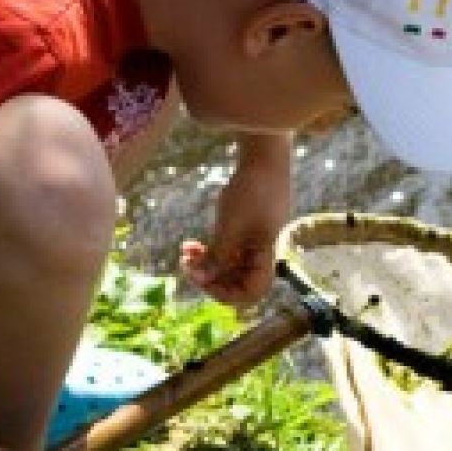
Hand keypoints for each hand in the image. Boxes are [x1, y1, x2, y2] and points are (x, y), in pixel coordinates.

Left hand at [179, 136, 292, 306]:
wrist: (264, 156)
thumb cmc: (252, 190)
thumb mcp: (230, 226)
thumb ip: (217, 255)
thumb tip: (201, 280)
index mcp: (265, 255)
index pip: (252, 292)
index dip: (228, 294)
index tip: (204, 282)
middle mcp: (260, 253)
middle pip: (237, 281)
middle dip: (209, 277)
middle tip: (187, 267)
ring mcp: (252, 241)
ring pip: (227, 266)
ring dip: (205, 263)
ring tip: (185, 253)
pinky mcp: (244, 229)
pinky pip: (225, 250)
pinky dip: (208, 250)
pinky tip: (190, 244)